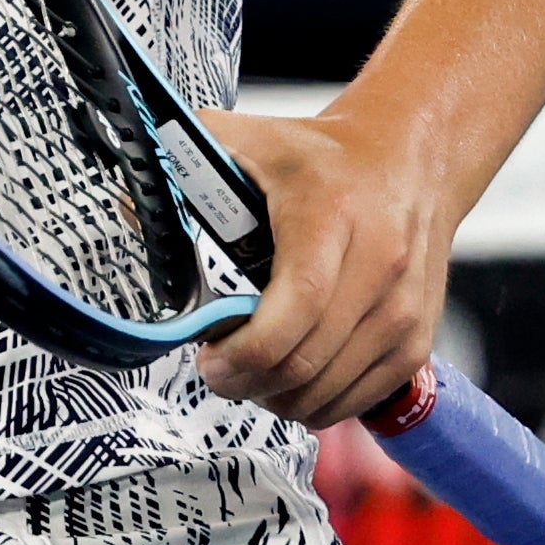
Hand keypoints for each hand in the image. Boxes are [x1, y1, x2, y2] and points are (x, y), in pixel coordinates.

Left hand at [191, 102, 456, 427]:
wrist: (409, 161)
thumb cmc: (322, 158)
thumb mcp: (251, 140)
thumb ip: (185, 160)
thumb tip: (127, 204)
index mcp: (331, 215)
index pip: (295, 310)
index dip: (245, 353)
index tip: (207, 359)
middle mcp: (379, 267)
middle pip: (306, 364)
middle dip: (246, 382)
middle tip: (216, 370)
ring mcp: (403, 311)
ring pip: (328, 394)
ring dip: (276, 398)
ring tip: (249, 372)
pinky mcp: (417, 343)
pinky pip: (355, 402)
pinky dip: (314, 404)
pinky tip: (289, 376)